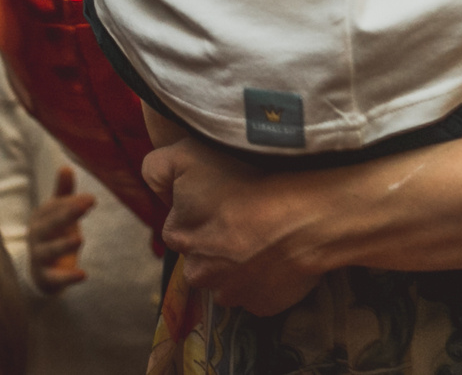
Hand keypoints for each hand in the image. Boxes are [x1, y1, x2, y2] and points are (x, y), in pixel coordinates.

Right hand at [26, 164, 96, 293]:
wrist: (40, 271)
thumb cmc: (53, 234)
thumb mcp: (58, 213)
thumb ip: (63, 193)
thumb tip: (66, 167)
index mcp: (40, 218)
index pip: (54, 208)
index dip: (71, 202)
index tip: (91, 198)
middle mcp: (36, 236)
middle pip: (50, 225)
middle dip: (67, 214)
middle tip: (87, 204)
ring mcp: (39, 257)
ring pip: (49, 251)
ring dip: (63, 245)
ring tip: (80, 239)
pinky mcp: (46, 277)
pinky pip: (55, 278)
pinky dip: (67, 277)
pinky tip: (83, 275)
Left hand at [143, 135, 333, 315]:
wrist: (304, 214)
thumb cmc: (247, 178)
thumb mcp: (186, 156)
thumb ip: (157, 168)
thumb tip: (157, 185)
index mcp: (179, 236)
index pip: (180, 224)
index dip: (202, 209)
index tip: (225, 196)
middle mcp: (199, 272)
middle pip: (204, 255)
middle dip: (219, 240)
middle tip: (247, 214)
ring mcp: (233, 293)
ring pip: (230, 276)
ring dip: (242, 261)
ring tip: (268, 233)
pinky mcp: (263, 305)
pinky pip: (261, 290)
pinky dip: (269, 276)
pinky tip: (282, 252)